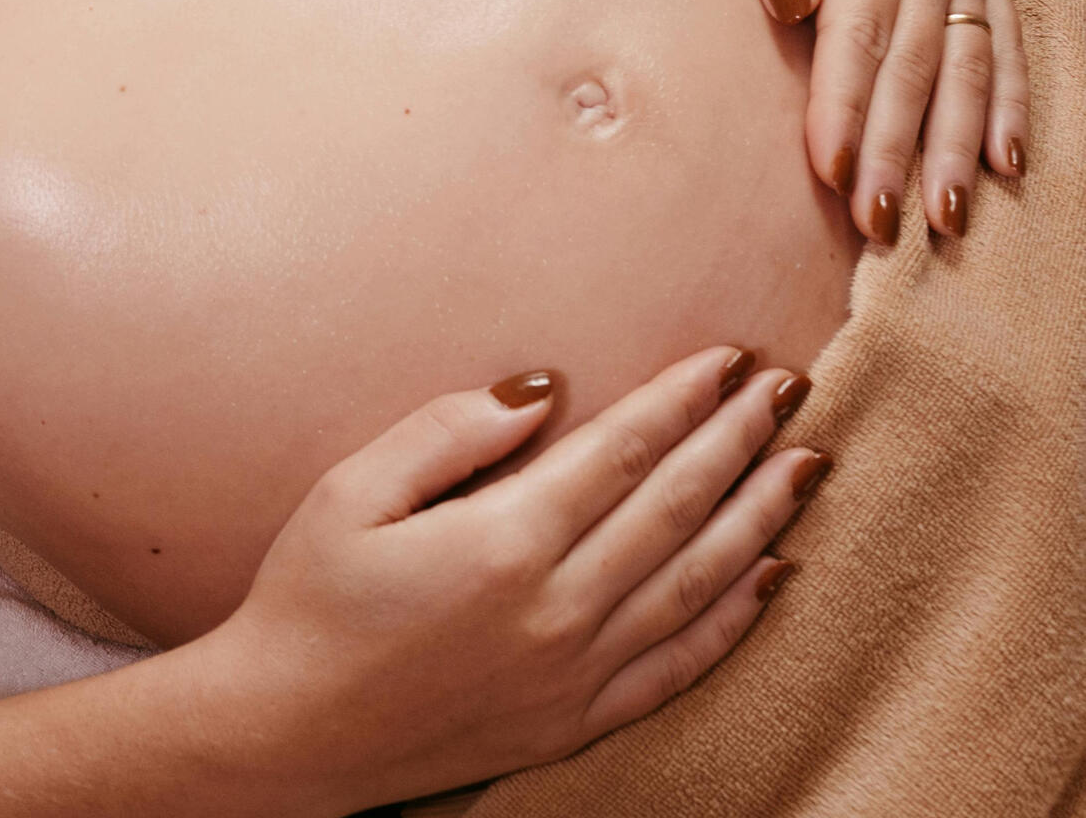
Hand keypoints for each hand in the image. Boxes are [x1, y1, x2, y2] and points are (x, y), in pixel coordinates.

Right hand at [200, 347, 824, 810]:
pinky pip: (679, 668)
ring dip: (759, 517)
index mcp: (501, 544)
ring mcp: (573, 675)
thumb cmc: (309, 598)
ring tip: (806, 464)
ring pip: (696, 584)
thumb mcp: (352, 492)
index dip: (680, 400)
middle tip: (788, 386)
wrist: (286, 734)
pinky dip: (735, 620)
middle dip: (738, 441)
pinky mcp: (573, 721)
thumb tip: (541, 390)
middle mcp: (555, 612)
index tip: (727, 357)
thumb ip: (448, 432)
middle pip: (674, 509)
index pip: (619, 453)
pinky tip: (771, 578)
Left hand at [721, 0, 1027, 243]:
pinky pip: (1006, 46)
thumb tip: (792, 2)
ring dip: (955, 148)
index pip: (859, 32)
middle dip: (898, 150)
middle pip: (915, 65)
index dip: (845, 106)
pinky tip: (1004, 166)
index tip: (829, 170)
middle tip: (877, 224)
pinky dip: (1010, 108)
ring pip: (967, 68)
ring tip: (940, 220)